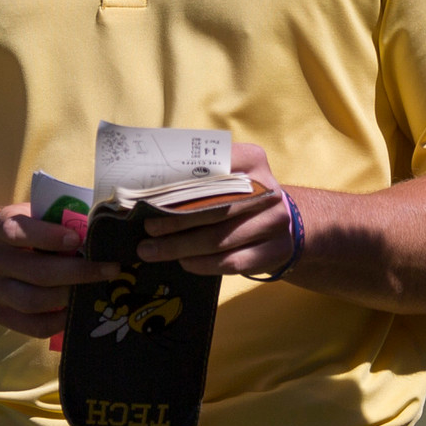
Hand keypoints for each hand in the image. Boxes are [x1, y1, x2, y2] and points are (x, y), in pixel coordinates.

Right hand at [0, 206, 119, 339]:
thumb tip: (103, 233)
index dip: (49, 237)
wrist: (1, 255)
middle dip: (78, 272)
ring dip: (70, 298)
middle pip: (37, 272)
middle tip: (110, 270)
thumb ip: (64, 221)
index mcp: (2, 228)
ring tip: (96, 291)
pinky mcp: (1, 315)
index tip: (78, 239)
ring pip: (33, 301)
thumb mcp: (42, 217)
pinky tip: (79, 310)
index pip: (18, 232)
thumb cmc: (34, 231)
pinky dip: (61, 322)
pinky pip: (34, 326)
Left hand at [133, 143, 296, 276]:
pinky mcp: (277, 250)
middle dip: (174, 221)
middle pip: (214, 208)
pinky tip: (184, 262)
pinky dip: (203, 264)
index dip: (178, 183)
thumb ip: (197, 176)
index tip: (149, 195)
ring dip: (181, 247)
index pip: (211, 170)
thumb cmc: (238, 196)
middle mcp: (269, 189)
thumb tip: (149, 187)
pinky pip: (232, 262)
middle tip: (147, 230)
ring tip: (152, 251)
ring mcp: (276, 221)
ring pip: (220, 239)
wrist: (278, 222)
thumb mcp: (224, 177)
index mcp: (252, 160)